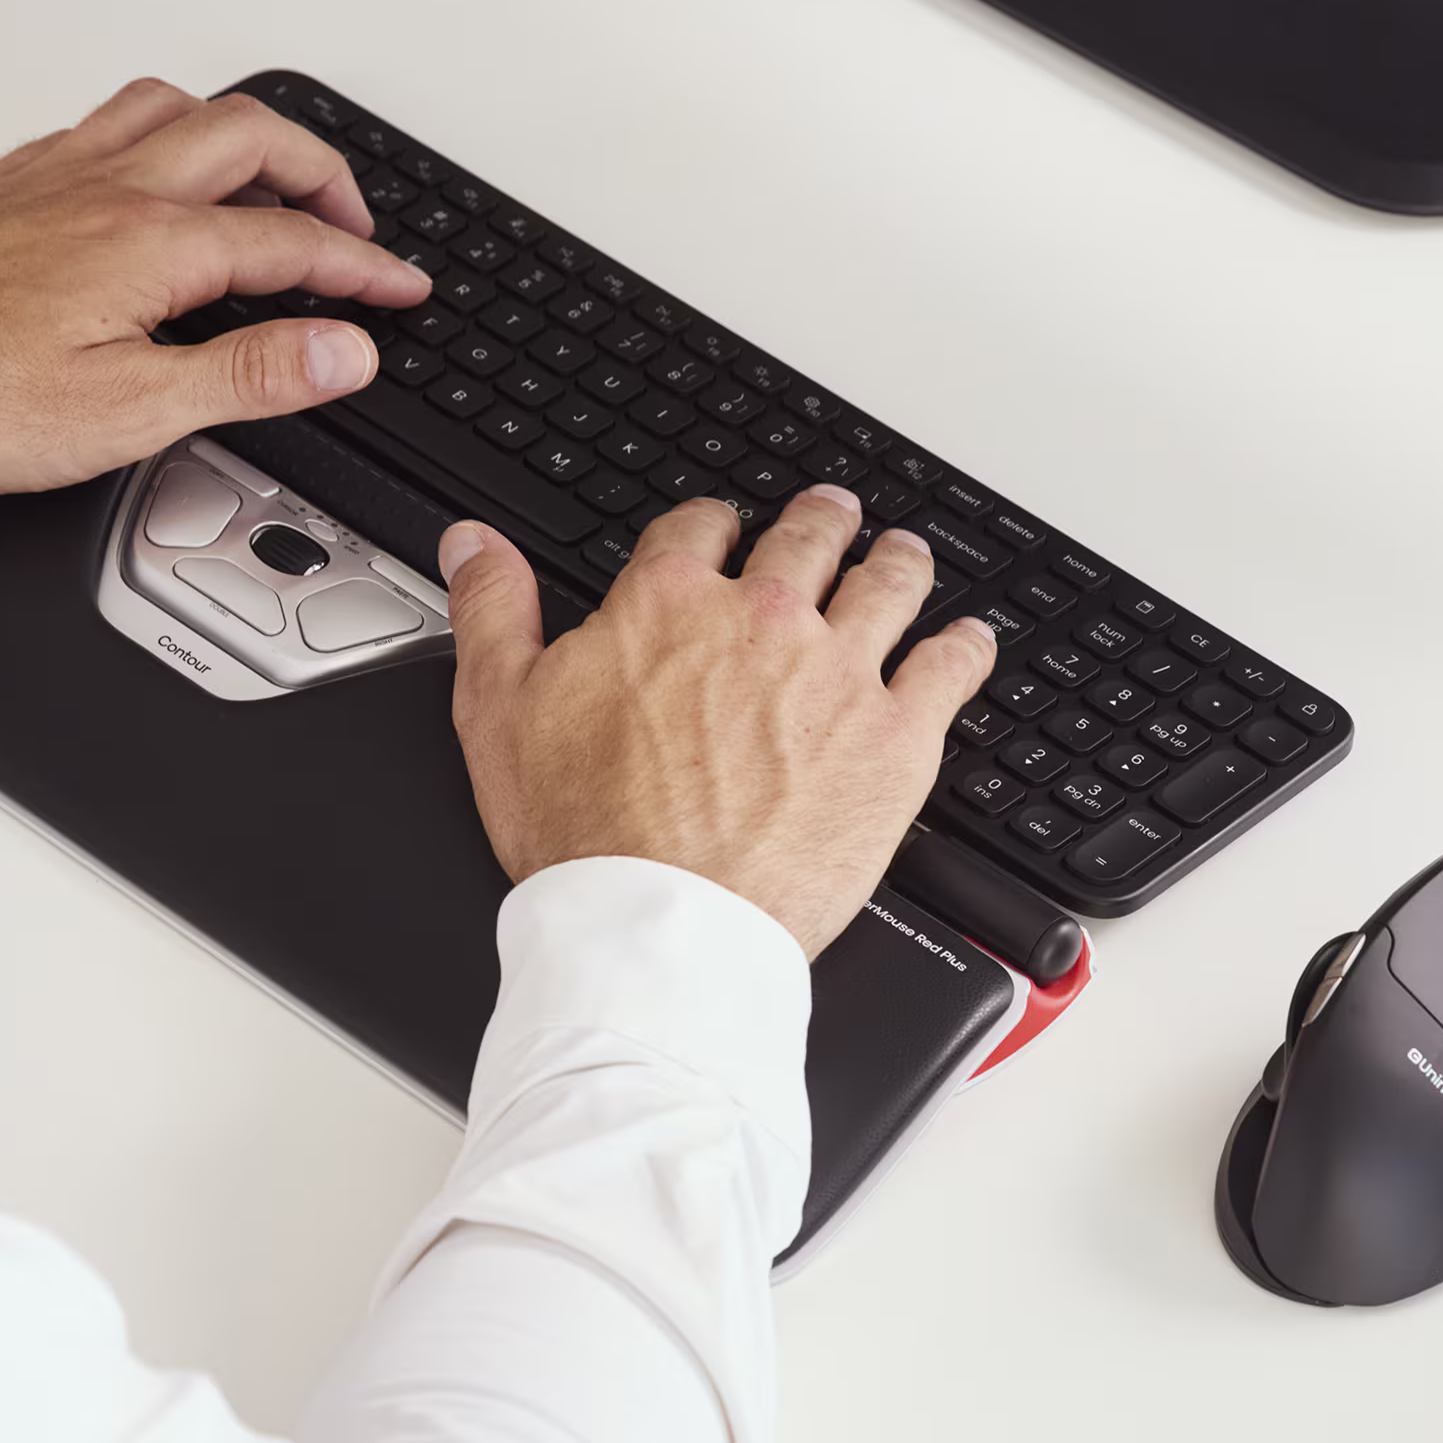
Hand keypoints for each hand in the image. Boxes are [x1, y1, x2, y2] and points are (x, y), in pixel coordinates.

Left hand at [0, 79, 429, 493]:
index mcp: (151, 243)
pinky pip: (111, 120)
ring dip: (244, 132)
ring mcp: (56, 172)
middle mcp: (109, 186)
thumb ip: (246, 375)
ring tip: (273, 174)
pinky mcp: (12, 181)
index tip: (401, 289)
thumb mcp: (127, 412)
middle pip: (249, 139)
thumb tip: (342, 350)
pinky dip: (165, 131)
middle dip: (321, 173)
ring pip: (177, 108)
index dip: (362, 268)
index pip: (290, 242)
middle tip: (354, 223)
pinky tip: (155, 168)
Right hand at [445, 485, 1002, 958]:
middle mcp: (763, 622)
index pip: (700, 530)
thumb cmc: (584, 835)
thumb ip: (492, 612)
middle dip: (820, 522)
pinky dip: (964, 646)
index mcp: (668, 606)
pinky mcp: (897, 740)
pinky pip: (951, 669)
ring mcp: (839, 675)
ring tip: (903, 556)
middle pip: (806, 541)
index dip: (712, 525)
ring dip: (898, 561)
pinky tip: (969, 640)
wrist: (661, 927)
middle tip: (830, 516)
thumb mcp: (499, 710)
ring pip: (888, 585)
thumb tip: (474, 546)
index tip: (722, 532)